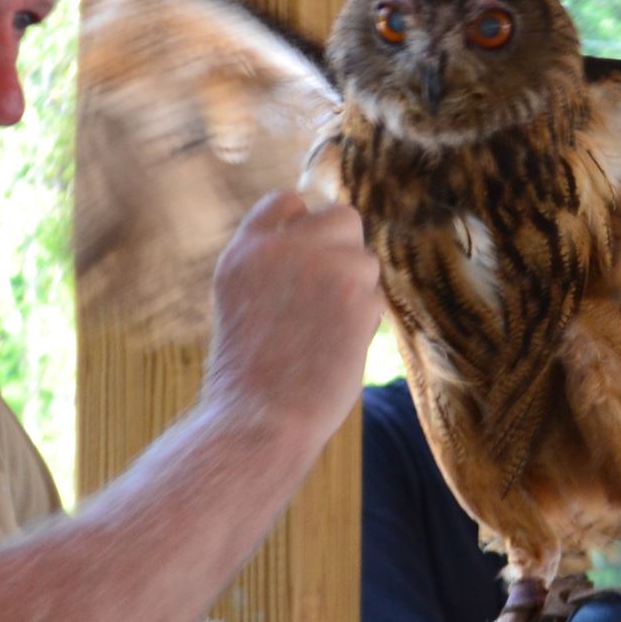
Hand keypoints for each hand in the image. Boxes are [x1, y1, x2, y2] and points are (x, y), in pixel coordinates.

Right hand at [203, 189, 382, 443]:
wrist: (259, 420)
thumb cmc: (251, 376)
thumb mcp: (244, 302)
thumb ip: (277, 265)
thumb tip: (330, 245)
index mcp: (245, 250)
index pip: (288, 201)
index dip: (306, 226)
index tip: (307, 259)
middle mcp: (282, 248)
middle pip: (342, 216)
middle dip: (345, 250)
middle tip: (331, 294)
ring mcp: (322, 267)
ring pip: (365, 261)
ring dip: (355, 294)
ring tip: (322, 335)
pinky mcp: (356, 295)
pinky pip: (376, 299)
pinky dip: (364, 325)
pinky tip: (335, 352)